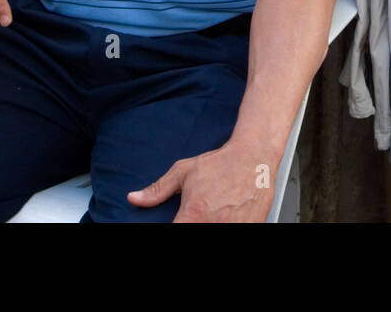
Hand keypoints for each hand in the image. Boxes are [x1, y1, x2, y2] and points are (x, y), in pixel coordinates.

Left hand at [127, 140, 278, 221]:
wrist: (255, 156)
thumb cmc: (222, 163)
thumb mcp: (184, 171)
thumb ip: (158, 189)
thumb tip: (135, 198)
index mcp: (193, 215)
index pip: (174, 233)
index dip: (174, 228)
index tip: (177, 223)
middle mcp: (213, 225)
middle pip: (194, 235)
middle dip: (192, 226)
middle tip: (198, 216)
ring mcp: (233, 229)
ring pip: (214, 234)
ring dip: (211, 225)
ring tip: (214, 215)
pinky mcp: (251, 228)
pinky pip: (235, 234)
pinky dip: (229, 226)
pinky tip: (227, 217)